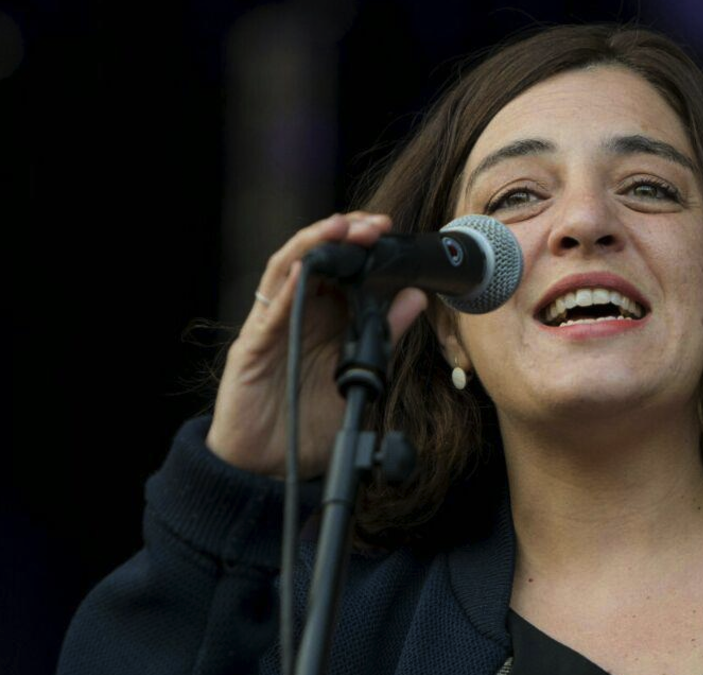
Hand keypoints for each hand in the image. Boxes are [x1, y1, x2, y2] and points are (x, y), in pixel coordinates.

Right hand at [206, 212, 428, 478]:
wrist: (267, 469)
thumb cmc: (308, 421)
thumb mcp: (358, 374)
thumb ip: (383, 335)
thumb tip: (415, 296)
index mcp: (322, 317)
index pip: (340, 268)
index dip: (362, 245)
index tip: (389, 230)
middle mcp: (295, 314)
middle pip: (315, 259)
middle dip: (343, 235)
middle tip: (374, 224)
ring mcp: (271, 327)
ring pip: (287, 272)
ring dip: (314, 245)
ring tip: (339, 228)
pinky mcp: (251, 348)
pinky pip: (268, 312)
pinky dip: (287, 288)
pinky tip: (305, 271)